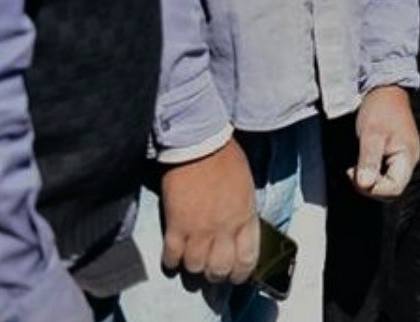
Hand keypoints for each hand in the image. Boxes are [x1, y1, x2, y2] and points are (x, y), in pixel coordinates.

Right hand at [159, 138, 258, 284]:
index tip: (236, 275)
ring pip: (196, 266)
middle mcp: (225, 228)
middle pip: (220, 268)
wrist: (200, 144)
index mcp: (246, 217)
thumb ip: (244, 212)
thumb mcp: (246, 187)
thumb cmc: (226, 158)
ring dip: (194, 268)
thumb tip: (239, 229)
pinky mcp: (176, 225)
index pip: (247, 258)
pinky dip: (171, 261)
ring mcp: (199, 229)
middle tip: (211, 273)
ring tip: (192, 264)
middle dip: (216, 275)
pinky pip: (172, 255)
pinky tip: (173, 258)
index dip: (241, 273)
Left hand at [352, 85, 419, 199]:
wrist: (386, 90)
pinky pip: (385, 174)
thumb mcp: (371, 134)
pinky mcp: (395, 155)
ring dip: (369, 182)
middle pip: (391, 191)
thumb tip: (365, 184)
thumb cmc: (380, 109)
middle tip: (352, 172)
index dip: (373, 189)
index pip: (394, 189)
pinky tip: (361, 164)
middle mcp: (409, 161)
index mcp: (407, 157)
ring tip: (355, 167)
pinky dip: (371, 174)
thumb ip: (368, 160)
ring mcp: (403, 159)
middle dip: (370, 188)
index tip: (354, 174)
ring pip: (387, 184)